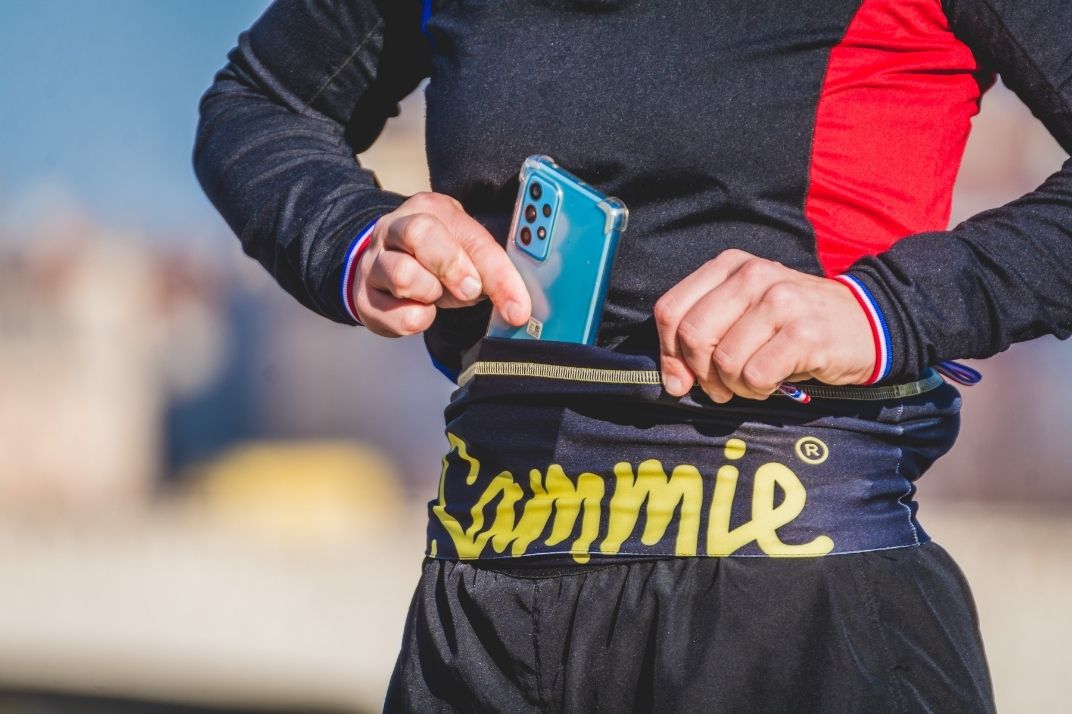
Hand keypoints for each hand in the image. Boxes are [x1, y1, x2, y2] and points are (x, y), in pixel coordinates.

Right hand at [352, 192, 531, 336]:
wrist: (385, 270)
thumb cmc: (435, 260)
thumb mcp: (467, 256)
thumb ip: (490, 273)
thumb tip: (518, 307)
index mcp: (430, 209)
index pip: (470, 237)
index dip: (499, 275)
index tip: (517, 308)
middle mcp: (396, 227)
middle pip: (421, 234)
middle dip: (452, 267)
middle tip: (469, 291)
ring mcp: (375, 260)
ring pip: (402, 274)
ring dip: (429, 293)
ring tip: (434, 294)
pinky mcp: (364, 296)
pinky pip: (392, 313)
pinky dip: (414, 319)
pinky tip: (419, 310)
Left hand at [654, 249, 875, 401]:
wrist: (865, 323)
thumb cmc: (793, 324)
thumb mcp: (745, 311)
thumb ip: (704, 333)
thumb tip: (672, 382)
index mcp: (730, 265)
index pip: (670, 310)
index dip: (669, 352)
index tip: (682, 378)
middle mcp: (753, 275)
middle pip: (693, 335)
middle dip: (700, 373)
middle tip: (720, 388)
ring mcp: (781, 301)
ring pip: (724, 360)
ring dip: (734, 385)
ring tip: (754, 381)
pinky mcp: (804, 333)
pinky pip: (755, 376)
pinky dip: (758, 390)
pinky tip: (774, 382)